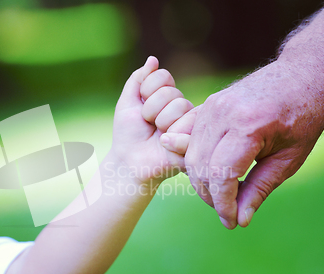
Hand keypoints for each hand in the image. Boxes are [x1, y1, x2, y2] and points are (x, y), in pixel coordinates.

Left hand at [111, 56, 193, 185]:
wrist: (129, 163)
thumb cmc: (128, 135)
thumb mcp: (127, 103)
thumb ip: (138, 80)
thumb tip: (153, 59)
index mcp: (167, 96)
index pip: (163, 76)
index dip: (146, 91)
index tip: (139, 108)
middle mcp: (181, 107)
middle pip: (171, 93)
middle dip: (151, 110)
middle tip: (148, 126)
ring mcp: (190, 122)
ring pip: (180, 106)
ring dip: (161, 124)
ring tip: (159, 136)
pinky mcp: (196, 138)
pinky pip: (190, 125)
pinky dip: (173, 136)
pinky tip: (167, 144)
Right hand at [165, 60, 323, 228]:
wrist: (302, 75)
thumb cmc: (303, 117)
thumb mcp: (289, 159)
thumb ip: (260, 189)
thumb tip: (240, 219)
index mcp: (248, 126)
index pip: (221, 175)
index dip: (223, 204)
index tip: (231, 222)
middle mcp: (223, 113)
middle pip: (200, 166)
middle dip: (211, 196)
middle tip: (228, 211)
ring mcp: (212, 106)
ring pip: (191, 155)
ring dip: (201, 180)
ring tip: (221, 194)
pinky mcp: (208, 105)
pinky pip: (190, 138)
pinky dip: (195, 160)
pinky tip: (209, 173)